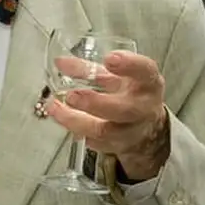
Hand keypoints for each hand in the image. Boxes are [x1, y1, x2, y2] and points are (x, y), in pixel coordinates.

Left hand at [45, 49, 171, 181]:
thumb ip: (89, 68)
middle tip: (72, 95)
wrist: (145, 125)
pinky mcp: (117, 146)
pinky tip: (64, 120)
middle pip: (125, 109)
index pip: (145, 71)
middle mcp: (143, 108)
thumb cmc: (129, 94)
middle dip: (95, 103)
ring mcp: (131, 131)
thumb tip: (61, 63)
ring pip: (104, 130)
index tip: (110, 58)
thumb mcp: (116, 76)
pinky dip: (76, 130)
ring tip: (56, 108)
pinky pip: (94, 142)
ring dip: (76, 120)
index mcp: (148, 83)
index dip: (129, 65)